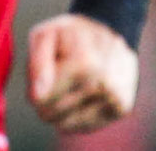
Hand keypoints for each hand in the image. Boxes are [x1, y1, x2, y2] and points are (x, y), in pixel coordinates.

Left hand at [26, 13, 137, 132]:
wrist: (110, 28)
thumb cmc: (69, 33)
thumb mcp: (45, 35)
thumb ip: (37, 65)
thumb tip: (37, 97)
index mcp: (85, 64)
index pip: (44, 101)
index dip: (33, 91)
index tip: (39, 77)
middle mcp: (105, 84)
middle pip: (54, 114)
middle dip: (44, 101)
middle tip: (50, 82)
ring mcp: (116, 98)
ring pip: (68, 124)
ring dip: (60, 109)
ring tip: (67, 84)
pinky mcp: (122, 108)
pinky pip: (86, 126)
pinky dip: (75, 116)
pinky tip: (78, 96)